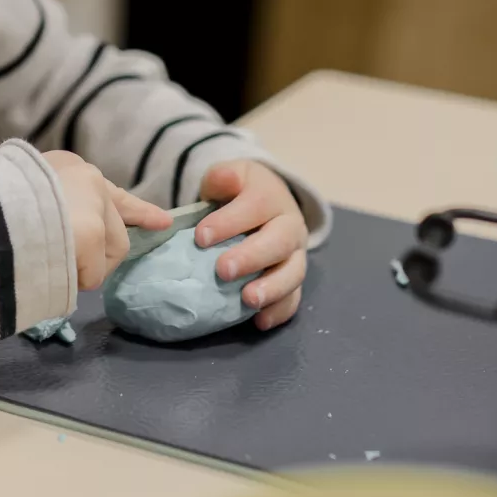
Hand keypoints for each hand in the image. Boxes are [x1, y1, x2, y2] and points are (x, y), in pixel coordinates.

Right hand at [44, 152, 170, 288]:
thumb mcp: (24, 199)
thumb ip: (52, 211)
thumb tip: (68, 244)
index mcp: (66, 167)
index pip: (110, 192)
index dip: (138, 210)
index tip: (163, 221)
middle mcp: (87, 179)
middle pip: (112, 229)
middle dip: (103, 251)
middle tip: (92, 262)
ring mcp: (93, 206)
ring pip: (107, 253)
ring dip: (84, 266)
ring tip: (45, 258)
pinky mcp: (93, 235)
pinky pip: (91, 275)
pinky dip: (72, 280)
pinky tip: (48, 266)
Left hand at [196, 160, 307, 330]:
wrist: (268, 200)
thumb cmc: (240, 192)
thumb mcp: (230, 176)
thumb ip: (222, 177)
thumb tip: (223, 181)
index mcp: (271, 197)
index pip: (254, 207)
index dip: (229, 222)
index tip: (200, 237)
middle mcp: (289, 226)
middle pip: (278, 242)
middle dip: (251, 258)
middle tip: (222, 270)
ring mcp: (296, 254)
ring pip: (293, 273)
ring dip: (272, 288)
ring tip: (248, 300)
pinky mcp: (294, 278)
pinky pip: (294, 297)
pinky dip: (280, 311)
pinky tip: (259, 321)